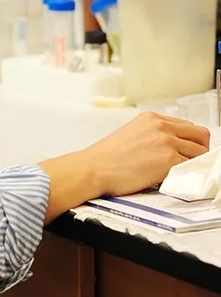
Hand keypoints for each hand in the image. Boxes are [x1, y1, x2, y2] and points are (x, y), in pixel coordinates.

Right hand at [85, 111, 209, 197]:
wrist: (96, 167)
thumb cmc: (108, 156)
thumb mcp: (132, 133)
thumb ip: (153, 134)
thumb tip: (169, 145)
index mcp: (151, 118)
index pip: (187, 125)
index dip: (190, 140)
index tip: (188, 150)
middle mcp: (161, 126)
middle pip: (200, 135)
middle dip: (200, 149)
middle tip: (191, 162)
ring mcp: (166, 142)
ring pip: (200, 152)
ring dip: (195, 163)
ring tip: (181, 172)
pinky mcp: (168, 160)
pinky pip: (192, 167)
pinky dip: (189, 174)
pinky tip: (178, 177)